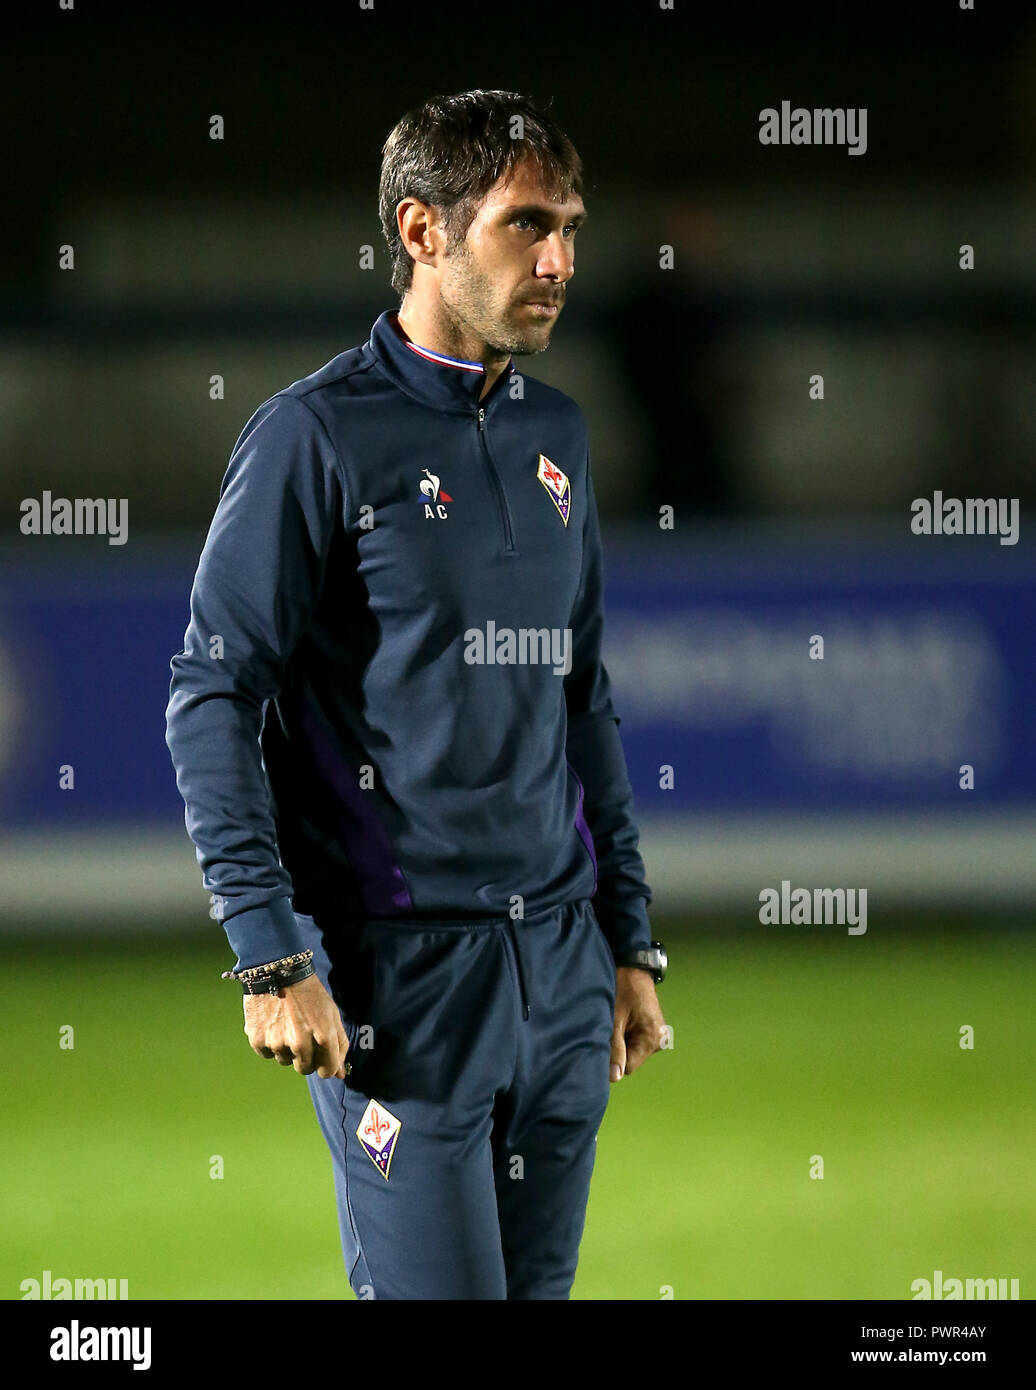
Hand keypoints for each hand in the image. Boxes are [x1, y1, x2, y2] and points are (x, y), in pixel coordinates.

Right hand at [243, 972, 349, 1079]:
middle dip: (306, 1058)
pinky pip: (266, 1054)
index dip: (327, 1066)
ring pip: (285, 1061)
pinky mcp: (258, 1040)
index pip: (327, 1070)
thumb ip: (339, 1044)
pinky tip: (272, 1025)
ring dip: (287, 1049)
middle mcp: (300, 1043)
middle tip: (303, 1037)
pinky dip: (269, 1043)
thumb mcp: (331, 1014)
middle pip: (304, 1069)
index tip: (322, 1059)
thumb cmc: (309, 993)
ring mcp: (277, 1043)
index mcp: (323, 1035)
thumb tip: (340, 1074)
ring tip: (286, 1025)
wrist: (278, 970)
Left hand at [610, 966, 665, 1082]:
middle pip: (630, 1059)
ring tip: (614, 1020)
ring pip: (631, 1050)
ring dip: (619, 1041)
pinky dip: (624, 1034)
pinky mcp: (651, 1028)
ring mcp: (657, 1033)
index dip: (612, 1059)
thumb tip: (614, 1077)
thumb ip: (614, 1048)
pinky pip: (634, 1040)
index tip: (601, 1043)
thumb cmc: (622, 988)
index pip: (628, 1067)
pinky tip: (620, 1019)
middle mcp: (659, 1039)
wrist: (632, 966)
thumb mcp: (614, 1018)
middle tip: (607, 1027)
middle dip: (616, 1048)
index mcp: (652, 1038)